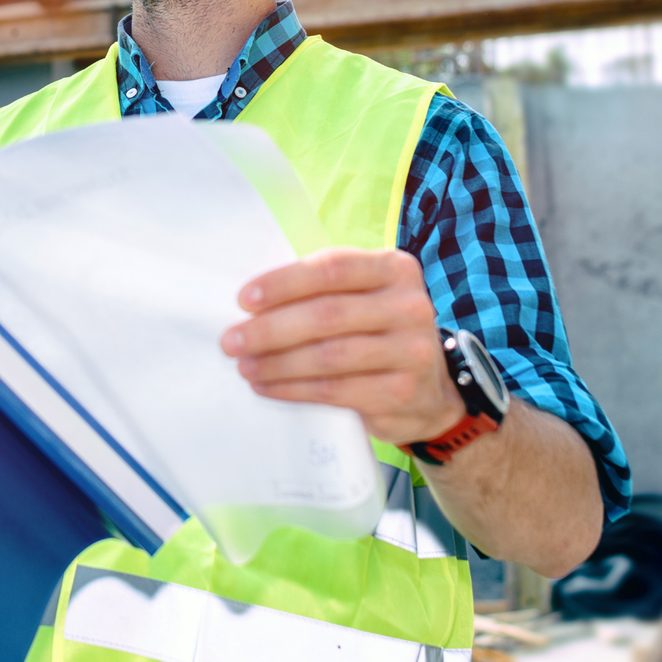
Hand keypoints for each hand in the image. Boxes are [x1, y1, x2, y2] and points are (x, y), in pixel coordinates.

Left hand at [219, 248, 463, 445]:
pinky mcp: (403, 392)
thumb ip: (322, 289)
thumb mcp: (362, 298)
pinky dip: (294, 389)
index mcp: (394, 269)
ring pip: (329, 356)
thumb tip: (251, 301)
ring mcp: (412, 351)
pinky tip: (268, 387)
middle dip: (270, 329)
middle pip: (326, 315)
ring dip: (277, 363)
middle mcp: (410, 306)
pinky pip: (336, 391)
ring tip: (244, 366)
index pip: (332, 268)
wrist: (429, 392)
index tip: (243, 299)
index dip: (284, 283)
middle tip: (231, 340)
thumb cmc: (375, 332)